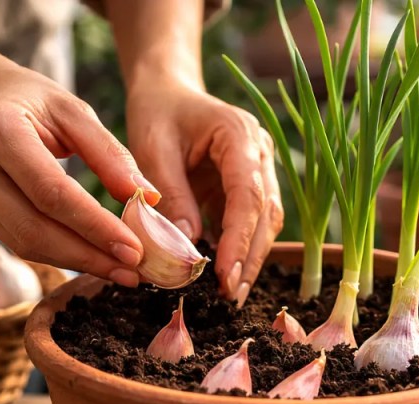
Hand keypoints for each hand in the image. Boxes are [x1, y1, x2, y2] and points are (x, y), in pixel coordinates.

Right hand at [0, 63, 160, 286]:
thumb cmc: (33, 101)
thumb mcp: (74, 112)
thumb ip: (110, 153)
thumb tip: (148, 197)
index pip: (51, 192)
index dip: (94, 226)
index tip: (134, 249)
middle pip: (34, 228)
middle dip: (88, 255)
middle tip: (133, 270)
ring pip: (24, 244)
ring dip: (76, 262)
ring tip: (120, 270)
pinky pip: (18, 243)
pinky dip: (59, 255)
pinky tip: (92, 258)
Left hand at [125, 81, 283, 304]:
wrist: (167, 92)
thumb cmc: (157, 114)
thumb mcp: (152, 148)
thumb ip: (170, 194)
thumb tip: (187, 246)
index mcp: (239, 134)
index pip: (249, 194)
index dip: (239, 237)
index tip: (224, 273)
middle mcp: (260, 153)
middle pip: (266, 213)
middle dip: (249, 257)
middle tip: (229, 296)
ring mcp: (261, 170)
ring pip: (266, 222)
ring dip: (250, 259)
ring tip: (230, 294)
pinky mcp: (250, 187)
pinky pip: (252, 223)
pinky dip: (241, 250)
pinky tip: (227, 276)